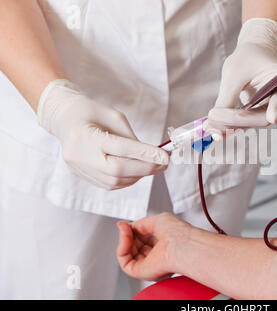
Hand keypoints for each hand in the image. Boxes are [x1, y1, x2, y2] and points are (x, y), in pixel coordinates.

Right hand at [37, 80, 168, 189]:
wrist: (64, 119)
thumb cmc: (92, 113)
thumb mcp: (114, 117)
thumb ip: (131, 138)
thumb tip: (151, 157)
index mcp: (85, 135)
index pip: (120, 148)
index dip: (145, 154)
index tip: (165, 157)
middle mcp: (79, 155)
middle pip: (118, 170)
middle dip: (145, 168)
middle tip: (163, 164)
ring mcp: (78, 168)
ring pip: (115, 182)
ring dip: (138, 176)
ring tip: (152, 166)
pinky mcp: (80, 175)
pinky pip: (109, 185)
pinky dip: (127, 180)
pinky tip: (137, 171)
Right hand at [116, 212, 191, 280]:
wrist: (182, 245)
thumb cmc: (178, 233)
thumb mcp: (157, 220)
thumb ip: (139, 224)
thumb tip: (124, 226)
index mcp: (164, 245)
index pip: (144, 238)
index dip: (134, 230)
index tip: (128, 224)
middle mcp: (157, 256)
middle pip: (134, 246)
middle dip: (128, 234)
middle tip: (125, 227)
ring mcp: (150, 265)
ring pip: (128, 254)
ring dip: (124, 240)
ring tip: (126, 231)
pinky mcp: (141, 273)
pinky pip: (125, 262)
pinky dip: (122, 249)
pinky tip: (125, 239)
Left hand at [208, 18, 276, 137]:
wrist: (254, 56)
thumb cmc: (246, 59)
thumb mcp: (233, 74)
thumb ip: (227, 98)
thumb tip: (214, 123)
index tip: (272, 117)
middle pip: (263, 117)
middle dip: (235, 120)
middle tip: (211, 121)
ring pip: (253, 123)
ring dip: (231, 125)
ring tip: (209, 124)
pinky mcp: (266, 115)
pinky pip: (249, 123)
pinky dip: (232, 125)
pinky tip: (216, 127)